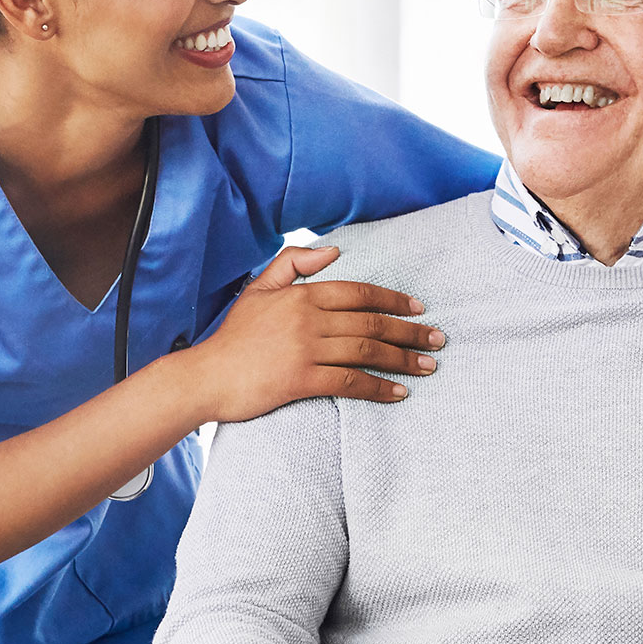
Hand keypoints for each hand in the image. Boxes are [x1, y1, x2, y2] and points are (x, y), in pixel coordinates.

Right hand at [180, 246, 444, 421]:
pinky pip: (350, 382)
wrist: (205, 377)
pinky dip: (378, 388)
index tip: (419, 308)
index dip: (393, 299)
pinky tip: (399, 393)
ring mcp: (305, 350)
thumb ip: (293, 263)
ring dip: (403, 360)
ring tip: (428, 367)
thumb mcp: (258, 289)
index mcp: (302, 296)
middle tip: (438, 340)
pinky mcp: (300, 380)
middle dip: (410, 332)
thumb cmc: (234, 336)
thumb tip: (335, 250)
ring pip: (366, 352)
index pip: (359, 293)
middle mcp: (308, 320)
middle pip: (371, 323)